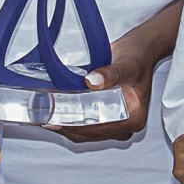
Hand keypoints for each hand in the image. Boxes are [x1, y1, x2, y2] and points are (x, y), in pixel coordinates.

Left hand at [48, 28, 159, 143]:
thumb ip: (110, 73)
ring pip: (86, 132)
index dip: (73, 124)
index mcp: (133, 118)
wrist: (141, 50)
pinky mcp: (109, 119)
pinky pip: (87, 126)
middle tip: (43, 115)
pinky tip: (57, 111)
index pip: (97, 128)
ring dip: (66, 124)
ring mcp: (118, 124)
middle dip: (65, 125)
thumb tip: (91, 81)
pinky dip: (72, 120)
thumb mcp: (126, 64)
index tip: (53, 118)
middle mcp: (126, 126)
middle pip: (89, 133)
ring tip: (45, 114)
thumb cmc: (137, 56)